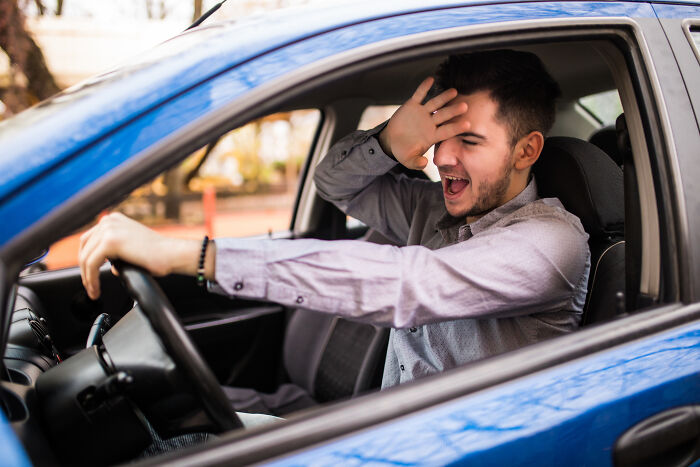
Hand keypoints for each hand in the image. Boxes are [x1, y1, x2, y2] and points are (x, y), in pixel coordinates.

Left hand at [78, 213, 203, 299]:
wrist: (173, 254)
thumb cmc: (160, 255)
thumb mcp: (132, 248)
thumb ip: (118, 254)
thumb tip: (110, 266)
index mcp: (114, 220)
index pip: (89, 240)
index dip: (86, 260)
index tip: (90, 276)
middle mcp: (109, 221)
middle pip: (84, 248)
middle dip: (85, 270)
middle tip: (90, 287)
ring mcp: (108, 229)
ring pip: (85, 258)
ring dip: (87, 278)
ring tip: (94, 291)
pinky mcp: (110, 241)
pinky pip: (91, 264)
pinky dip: (91, 279)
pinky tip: (96, 288)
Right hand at [378, 77, 469, 169]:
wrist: (392, 141)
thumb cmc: (403, 151)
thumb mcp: (408, 160)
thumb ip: (416, 163)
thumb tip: (424, 164)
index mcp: (432, 136)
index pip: (447, 131)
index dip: (456, 128)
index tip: (468, 125)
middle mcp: (430, 123)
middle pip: (444, 116)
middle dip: (453, 111)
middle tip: (465, 106)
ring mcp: (422, 113)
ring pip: (435, 103)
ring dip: (443, 97)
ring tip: (454, 91)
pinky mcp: (412, 105)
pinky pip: (419, 95)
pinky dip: (424, 87)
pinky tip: (431, 79)